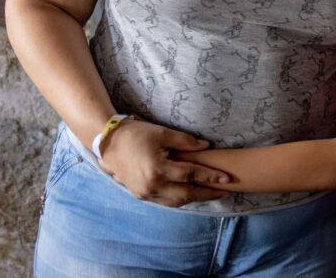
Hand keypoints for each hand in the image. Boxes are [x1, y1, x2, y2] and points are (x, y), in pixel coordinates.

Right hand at [99, 118, 230, 206]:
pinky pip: (165, 202)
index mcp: (157, 169)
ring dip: (194, 199)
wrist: (108, 143)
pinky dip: (179, 199)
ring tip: (210, 193)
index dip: (210, 176)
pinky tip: (190, 193)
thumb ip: (185, 141)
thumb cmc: (135, 133)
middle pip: (186, 194)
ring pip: (176, 202)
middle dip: (207, 193)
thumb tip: (206, 146)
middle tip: (225, 191)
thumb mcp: (162, 132)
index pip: (190, 174)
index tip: (226, 178)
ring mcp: (145, 193)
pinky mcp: (140, 195)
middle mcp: (152, 185)